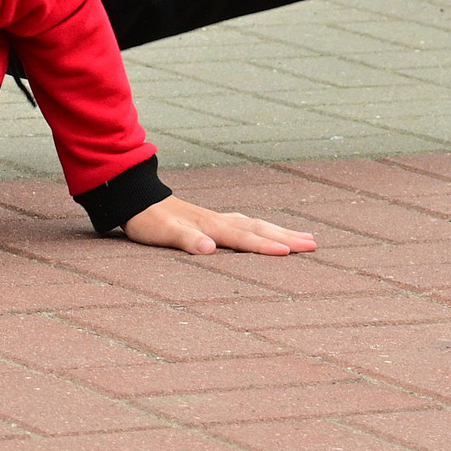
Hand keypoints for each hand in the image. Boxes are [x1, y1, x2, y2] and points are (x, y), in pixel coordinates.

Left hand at [123, 196, 317, 256]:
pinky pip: (246, 225)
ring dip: (280, 232)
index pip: (244, 238)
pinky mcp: (212, 220)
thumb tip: (209, 248)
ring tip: (303, 237)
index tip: (289, 253)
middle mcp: (218, 221)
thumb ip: (186, 239)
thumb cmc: (148, 220)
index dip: (265, 247)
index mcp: (210, 226)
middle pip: (259, 229)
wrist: (136, 198)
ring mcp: (217, 219)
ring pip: (256, 224)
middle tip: (314, 245)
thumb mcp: (162, 232)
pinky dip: (263, 229)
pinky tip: (268, 232)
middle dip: (286, 238)